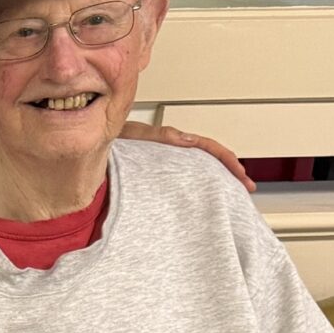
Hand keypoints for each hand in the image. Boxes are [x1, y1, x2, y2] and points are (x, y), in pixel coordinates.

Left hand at [118, 120, 254, 189]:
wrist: (88, 150)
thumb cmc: (107, 142)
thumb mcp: (131, 136)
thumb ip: (157, 136)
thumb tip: (188, 138)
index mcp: (169, 140)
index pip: (206, 146)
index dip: (226, 158)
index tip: (240, 173)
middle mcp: (170, 150)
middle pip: (208, 156)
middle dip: (229, 169)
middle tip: (246, 186)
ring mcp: (164, 162)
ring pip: (198, 166)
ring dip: (217, 175)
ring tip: (232, 191)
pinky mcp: (155, 174)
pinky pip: (182, 176)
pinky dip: (198, 182)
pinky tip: (201, 196)